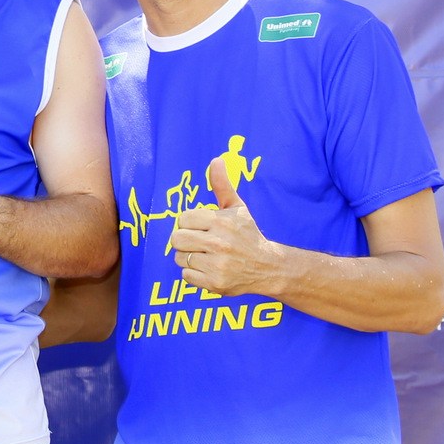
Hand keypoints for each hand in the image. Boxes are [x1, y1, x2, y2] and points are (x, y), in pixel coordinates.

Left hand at [170, 156, 282, 297]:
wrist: (267, 267)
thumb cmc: (247, 234)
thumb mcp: (237, 207)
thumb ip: (222, 185)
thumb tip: (216, 159)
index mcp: (222, 222)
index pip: (183, 218)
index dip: (190, 223)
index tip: (202, 226)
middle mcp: (219, 243)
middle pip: (176, 239)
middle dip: (184, 240)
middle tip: (199, 242)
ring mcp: (217, 265)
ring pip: (179, 257)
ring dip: (188, 257)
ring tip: (205, 255)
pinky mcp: (214, 284)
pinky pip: (185, 275)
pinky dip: (193, 273)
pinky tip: (208, 268)